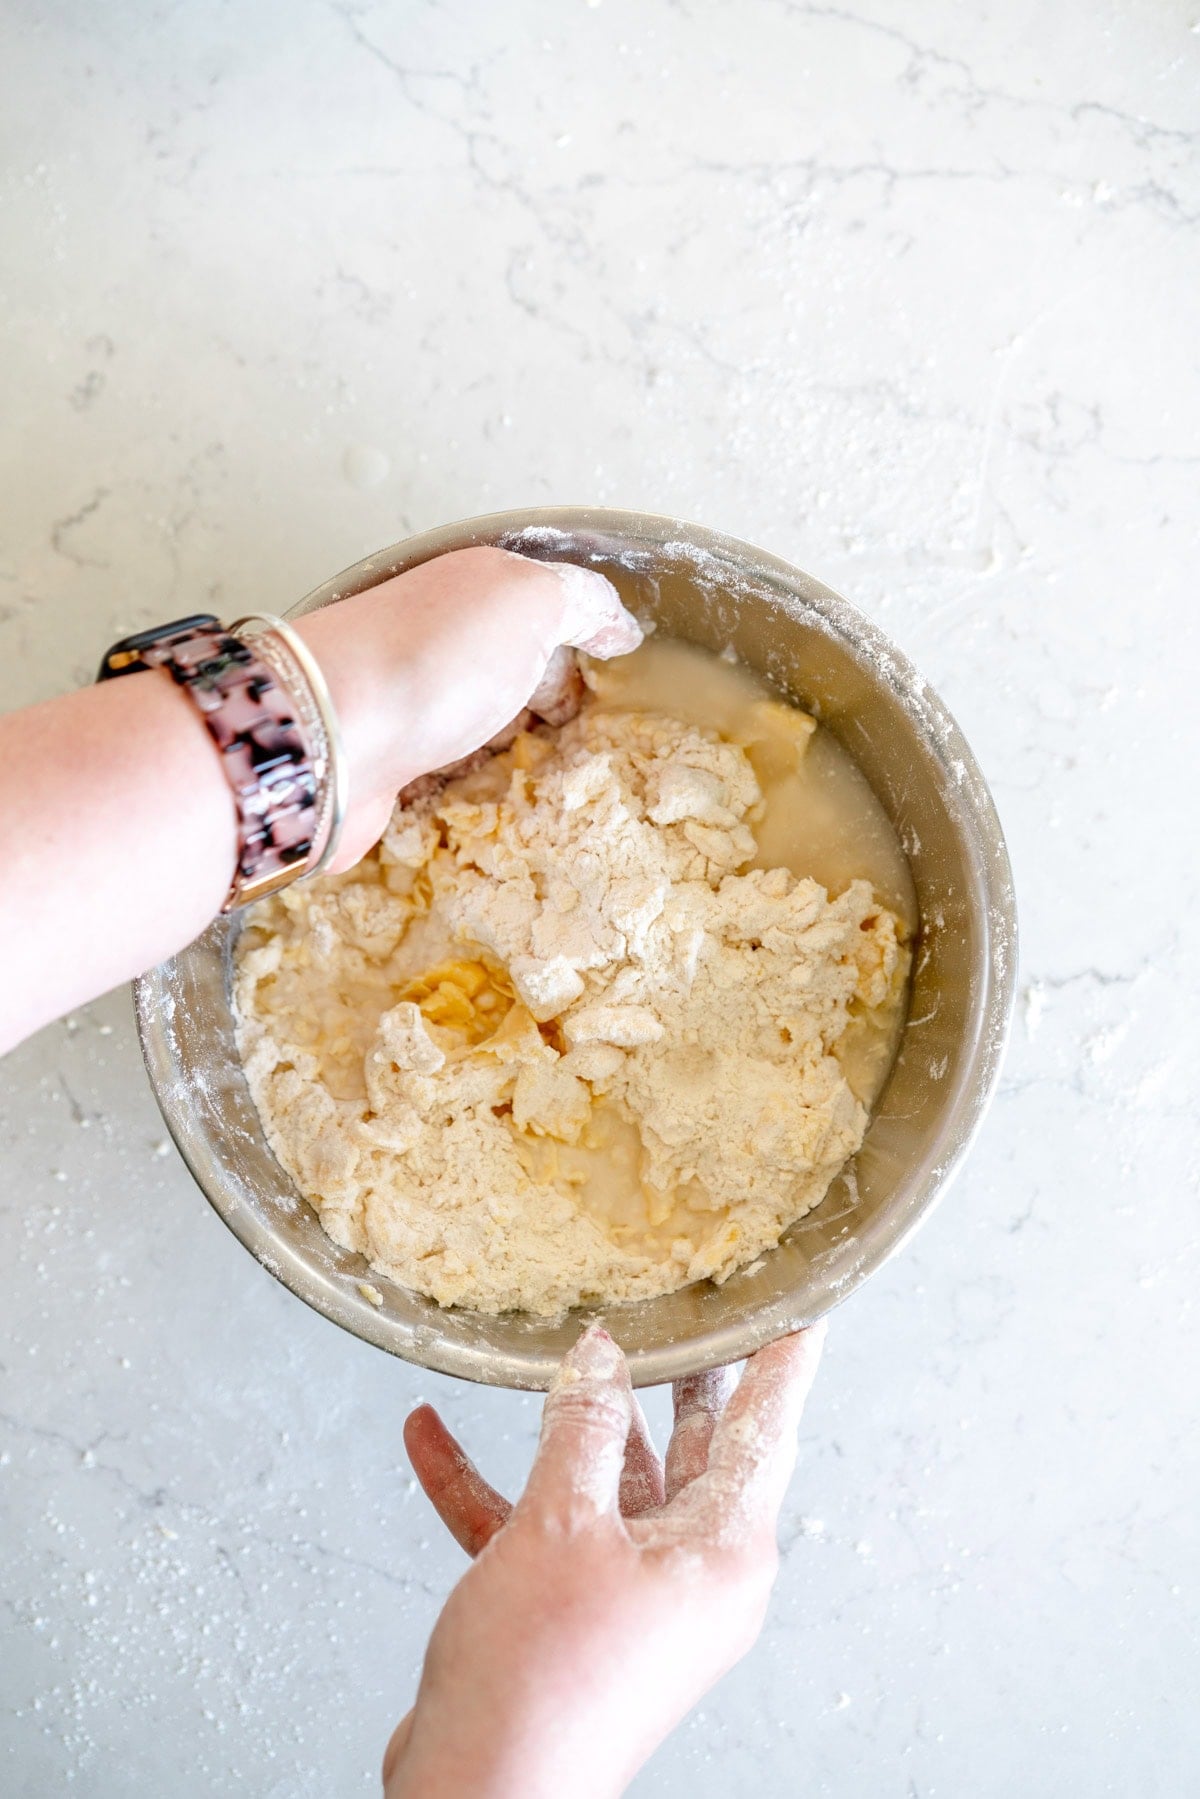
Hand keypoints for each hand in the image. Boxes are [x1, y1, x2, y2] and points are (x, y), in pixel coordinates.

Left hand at [297, 547, 641, 868]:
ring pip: (468, 709)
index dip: (579, 622)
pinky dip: (464, 776)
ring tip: (548, 760)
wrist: (327, 738)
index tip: (616, 659)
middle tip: (585, 712)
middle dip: (540, 678)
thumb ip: (580, 601)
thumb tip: (616, 622)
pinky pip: (439, 765)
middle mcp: (432, 634)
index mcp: (466, 585)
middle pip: (501, 652)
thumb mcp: (529, 601)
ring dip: (501, 732)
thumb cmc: (434, 659)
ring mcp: (403, 698)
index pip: (537, 594)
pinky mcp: (383, 761)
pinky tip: (488, 793)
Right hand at [383, 1321, 825, 1798]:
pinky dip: (493, 1488)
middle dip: (675, 1377)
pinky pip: (543, 1533)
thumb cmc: (542, 1682)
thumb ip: (584, 1427)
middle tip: (687, 1310)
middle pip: (692, 1449)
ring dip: (566, 1428)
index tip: (799, 1309)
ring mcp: (634, 1598)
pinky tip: (433, 1441)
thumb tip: (600, 1358)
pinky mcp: (575, 1619)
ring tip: (552, 1353)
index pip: (765, 1426)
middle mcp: (690, 1573)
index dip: (778, 1359)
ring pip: (611, 1485)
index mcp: (723, 1550)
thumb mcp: (563, 1523)